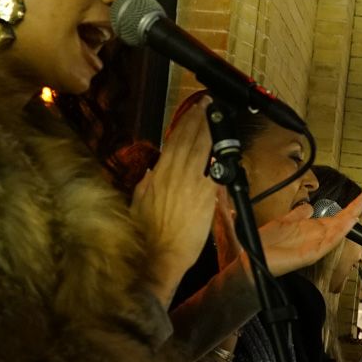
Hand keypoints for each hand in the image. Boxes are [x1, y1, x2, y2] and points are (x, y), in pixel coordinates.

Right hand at [132, 98, 218, 293]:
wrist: (159, 257)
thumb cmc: (146, 234)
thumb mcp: (139, 203)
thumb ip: (147, 185)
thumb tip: (152, 173)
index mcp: (159, 175)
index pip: (174, 141)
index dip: (185, 123)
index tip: (193, 110)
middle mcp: (176, 176)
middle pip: (190, 141)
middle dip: (200, 120)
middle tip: (208, 104)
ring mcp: (192, 186)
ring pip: (202, 151)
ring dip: (209, 131)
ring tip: (215, 115)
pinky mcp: (206, 199)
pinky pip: (213, 173)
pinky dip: (217, 157)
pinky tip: (222, 145)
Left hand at [238, 191, 361, 276]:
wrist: (253, 259)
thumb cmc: (267, 245)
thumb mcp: (284, 222)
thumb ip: (297, 215)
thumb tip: (308, 206)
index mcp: (311, 230)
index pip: (335, 216)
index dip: (349, 205)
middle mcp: (315, 237)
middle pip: (341, 221)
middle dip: (355, 208)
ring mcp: (314, 246)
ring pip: (337, 230)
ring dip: (350, 218)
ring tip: (361, 205)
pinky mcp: (309, 254)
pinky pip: (327, 243)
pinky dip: (339, 233)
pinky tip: (346, 223)